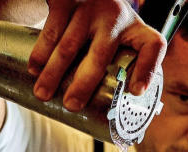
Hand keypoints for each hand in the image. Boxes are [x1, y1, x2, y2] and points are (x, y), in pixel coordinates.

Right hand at [27, 0, 166, 110]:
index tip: (136, 92)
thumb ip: (131, 61)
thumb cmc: (109, 24)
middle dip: (83, 84)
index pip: (153, 47)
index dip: (147, 71)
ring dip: (53, 73)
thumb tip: (127, 100)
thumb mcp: (127, 36)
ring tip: (43, 94)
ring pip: (69, 45)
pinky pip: (51, 31)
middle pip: (100, 55)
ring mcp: (90, 9)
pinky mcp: (66, 2)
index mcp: (138, 29)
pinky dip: (41, 53)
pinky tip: (34, 69)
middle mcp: (117, 17)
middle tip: (71, 105)